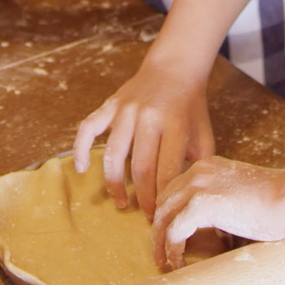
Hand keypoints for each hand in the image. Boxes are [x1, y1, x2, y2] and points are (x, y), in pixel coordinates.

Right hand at [73, 53, 214, 219]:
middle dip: (143, 197)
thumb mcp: (204, 132)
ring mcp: (126, 110)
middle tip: (145, 216)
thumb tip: (190, 196)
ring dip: (114, 183)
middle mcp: (148, 116)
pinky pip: (88, 128)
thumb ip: (200, 162)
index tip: (163, 214)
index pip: (166, 169)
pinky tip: (82, 169)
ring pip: (113, 154)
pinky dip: (80, 150)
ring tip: (120, 202)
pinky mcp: (110, 105)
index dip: (163, 196)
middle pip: (140, 167)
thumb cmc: (190, 107)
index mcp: (175, 124)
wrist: (174, 69)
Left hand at [151, 157, 284, 270]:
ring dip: (160, 242)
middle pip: (164, 202)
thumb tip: (212, 225)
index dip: (167, 213)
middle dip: (159, 228)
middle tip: (161, 252)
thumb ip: (221, 198)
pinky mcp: (201, 205)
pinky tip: (177, 261)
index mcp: (208, 166)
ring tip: (164, 262)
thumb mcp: (240, 190)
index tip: (167, 235)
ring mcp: (198, 186)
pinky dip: (172, 249)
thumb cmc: (273, 200)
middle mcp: (199, 171)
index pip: (174, 189)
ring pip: (163, 217)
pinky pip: (174, 231)